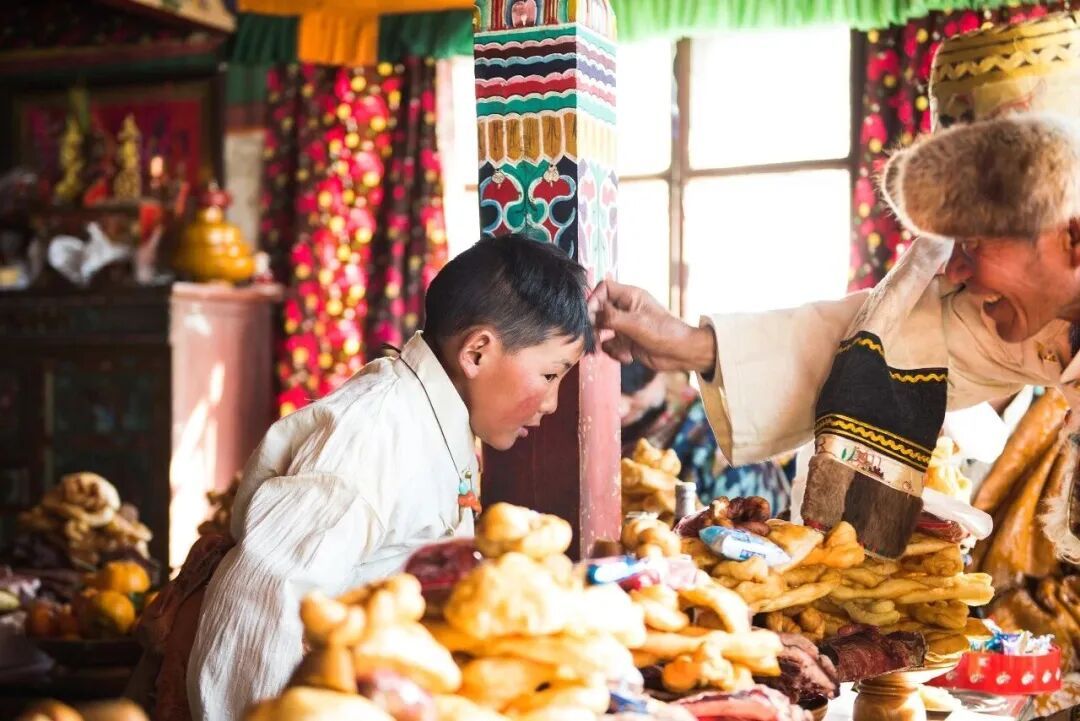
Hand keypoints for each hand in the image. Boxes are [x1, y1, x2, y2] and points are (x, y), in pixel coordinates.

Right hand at [587, 279, 716, 375]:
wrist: (681, 353)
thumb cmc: (664, 332)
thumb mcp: (635, 322)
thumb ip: (610, 317)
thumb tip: (590, 315)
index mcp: (630, 297)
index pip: (603, 288)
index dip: (594, 299)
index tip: (590, 316)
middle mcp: (625, 310)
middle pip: (598, 311)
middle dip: (595, 326)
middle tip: (596, 337)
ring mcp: (625, 326)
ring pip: (601, 331)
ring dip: (604, 343)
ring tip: (617, 350)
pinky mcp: (626, 343)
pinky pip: (609, 346)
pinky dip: (615, 353)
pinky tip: (628, 357)